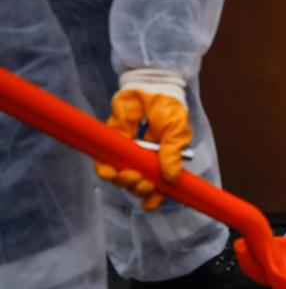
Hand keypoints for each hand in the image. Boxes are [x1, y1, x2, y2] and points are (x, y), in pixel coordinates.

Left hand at [94, 69, 189, 210]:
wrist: (149, 84)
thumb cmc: (168, 106)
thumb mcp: (177, 131)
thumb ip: (173, 154)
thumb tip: (171, 178)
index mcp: (163, 158)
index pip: (158, 183)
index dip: (154, 196)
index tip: (151, 204)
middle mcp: (144, 159)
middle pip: (139, 185)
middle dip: (140, 189)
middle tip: (143, 183)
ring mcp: (127, 153)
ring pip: (121, 179)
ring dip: (125, 182)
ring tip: (131, 176)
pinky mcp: (111, 144)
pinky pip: (104, 165)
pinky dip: (106, 172)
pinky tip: (113, 172)